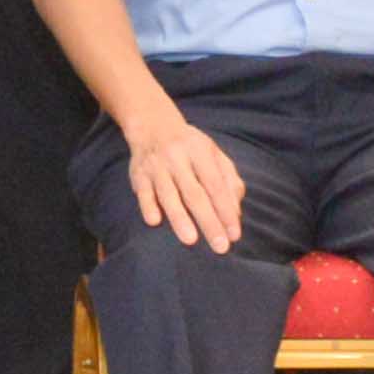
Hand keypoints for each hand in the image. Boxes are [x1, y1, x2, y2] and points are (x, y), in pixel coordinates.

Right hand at [121, 104, 245, 253]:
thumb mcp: (214, 155)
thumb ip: (229, 180)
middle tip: (220, 247)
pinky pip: (143, 192)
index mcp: (200, 152)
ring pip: (169, 195)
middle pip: (195, 194)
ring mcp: (156, 166)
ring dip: (179, 218)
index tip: (234, 235)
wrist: (152, 126)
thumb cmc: (191, 147)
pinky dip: (148, 206)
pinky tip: (154, 222)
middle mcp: (178, 158)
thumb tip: (235, 213)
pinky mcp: (138, 175)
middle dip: (208, 221)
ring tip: (191, 240)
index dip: (226, 210)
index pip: (216, 185)